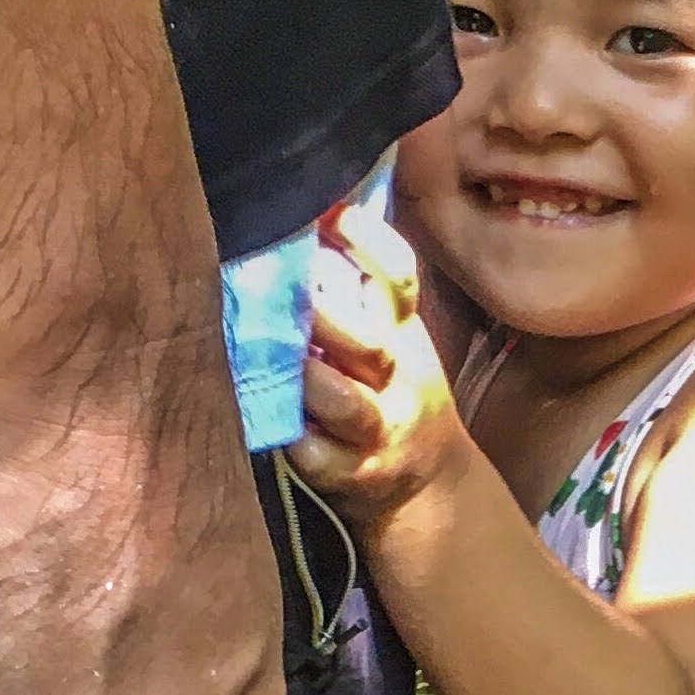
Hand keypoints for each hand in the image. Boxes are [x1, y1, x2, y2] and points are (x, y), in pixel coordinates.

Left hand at [289, 204, 473, 529]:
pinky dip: (295, 441)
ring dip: (306, 380)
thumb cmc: (390, 390)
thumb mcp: (393, 334)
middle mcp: (397, 379)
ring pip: (347, 404)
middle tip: (277, 291)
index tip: (330, 214)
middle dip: (323, 316)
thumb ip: (357, 288)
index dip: (369, 243)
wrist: (427, 480)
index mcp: (404, 333)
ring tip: (268, 359)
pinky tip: (266, 421)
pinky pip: (321, 458)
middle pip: (372, 345)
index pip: (399, 281)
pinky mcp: (353, 475)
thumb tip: (309, 215)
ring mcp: (378, 430)